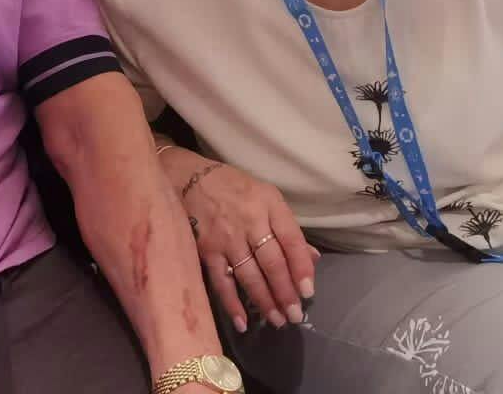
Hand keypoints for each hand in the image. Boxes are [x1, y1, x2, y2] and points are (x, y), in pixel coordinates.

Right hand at [175, 157, 317, 334]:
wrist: (190, 179)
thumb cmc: (236, 189)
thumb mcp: (267, 197)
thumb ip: (288, 228)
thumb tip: (312, 259)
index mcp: (270, 204)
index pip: (291, 239)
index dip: (301, 267)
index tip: (308, 292)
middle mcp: (250, 220)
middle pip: (272, 262)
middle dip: (285, 292)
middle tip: (295, 316)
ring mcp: (227, 237)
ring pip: (250, 275)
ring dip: (264, 301)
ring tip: (277, 320)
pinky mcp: (207, 250)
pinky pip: (222, 282)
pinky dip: (232, 304)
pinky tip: (244, 322)